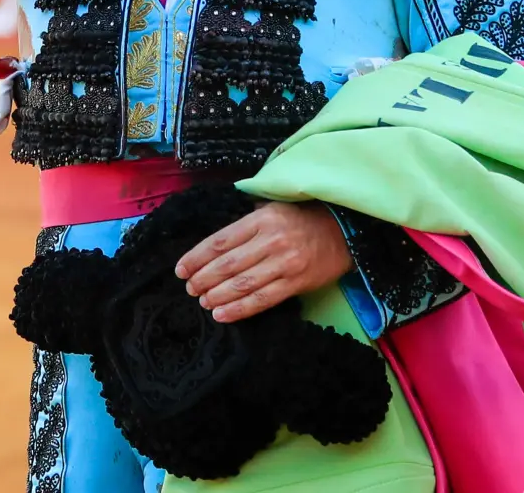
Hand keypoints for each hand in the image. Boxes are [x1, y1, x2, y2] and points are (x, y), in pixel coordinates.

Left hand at [174, 200, 352, 323]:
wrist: (343, 231)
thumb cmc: (300, 219)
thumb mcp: (271, 208)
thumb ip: (244, 224)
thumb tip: (213, 244)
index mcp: (260, 219)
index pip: (219, 241)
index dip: (196, 257)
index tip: (181, 269)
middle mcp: (270, 240)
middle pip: (227, 264)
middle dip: (203, 279)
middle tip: (190, 289)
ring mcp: (284, 263)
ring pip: (242, 284)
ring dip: (217, 296)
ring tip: (203, 302)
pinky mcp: (295, 283)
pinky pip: (262, 300)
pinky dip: (239, 309)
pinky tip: (222, 314)